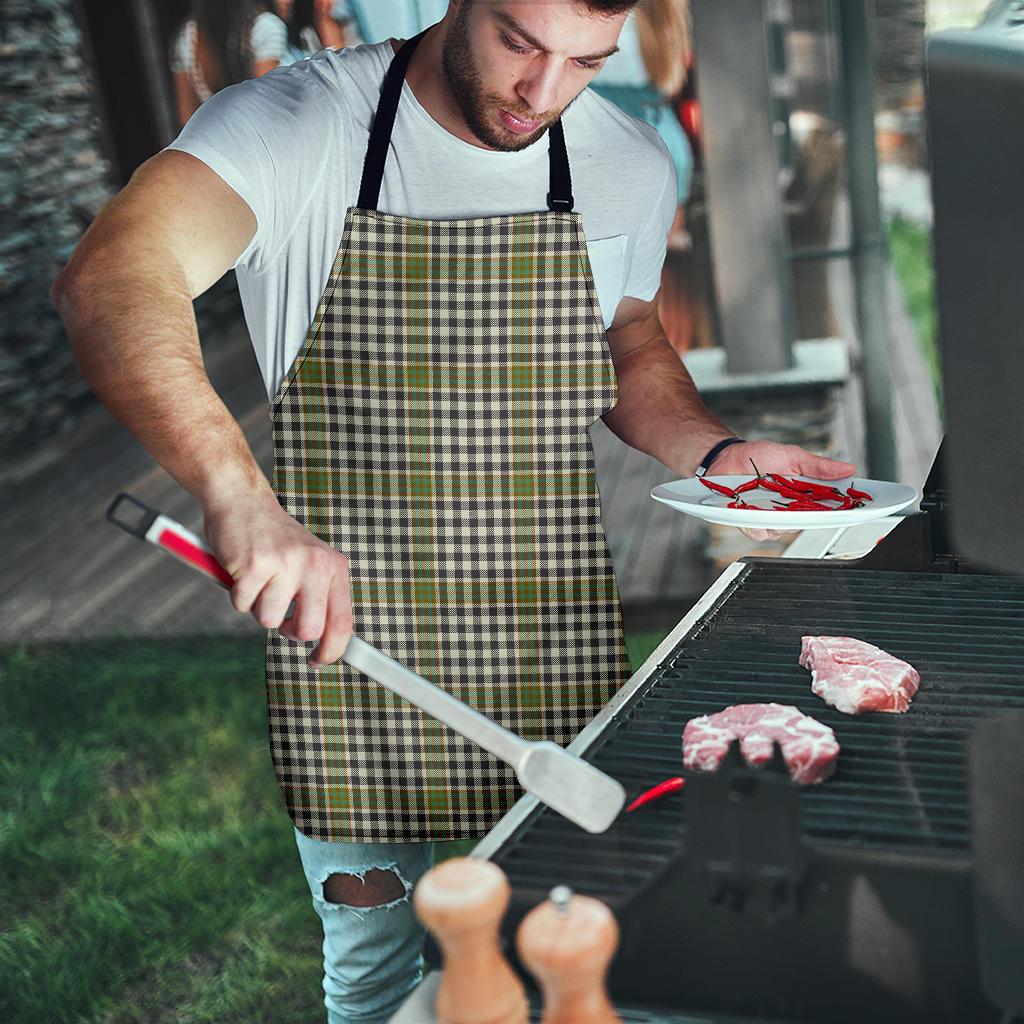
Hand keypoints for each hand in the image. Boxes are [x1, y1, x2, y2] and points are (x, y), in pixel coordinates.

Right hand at [202, 491, 352, 666]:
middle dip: (289, 630)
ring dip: (258, 607)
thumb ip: (320, 597)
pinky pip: (242, 605)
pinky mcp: (254, 566)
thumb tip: (326, 643)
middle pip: (308, 630)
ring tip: (259, 579)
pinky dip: (237, 594)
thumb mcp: (310, 563)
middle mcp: (315, 564)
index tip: (319, 661)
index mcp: (333, 566)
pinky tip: (243, 571)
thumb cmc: (275, 540)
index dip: (332, 650)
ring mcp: (285, 564)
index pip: (342, 621)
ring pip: (269, 620)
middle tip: (279, 612)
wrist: (243, 501)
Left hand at [707, 440, 856, 542]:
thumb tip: (848, 468)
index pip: (829, 508)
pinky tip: (754, 509)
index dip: (844, 511)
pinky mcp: (751, 523)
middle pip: (809, 523)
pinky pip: (761, 532)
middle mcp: (790, 510)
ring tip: (773, 499)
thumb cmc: (759, 457)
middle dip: (812, 516)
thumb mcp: (793, 456)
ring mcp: (771, 518)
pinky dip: (759, 522)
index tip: (858, 509)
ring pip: (785, 531)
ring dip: (781, 518)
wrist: (727, 457)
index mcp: (804, 495)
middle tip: (808, 503)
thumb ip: (818, 467)